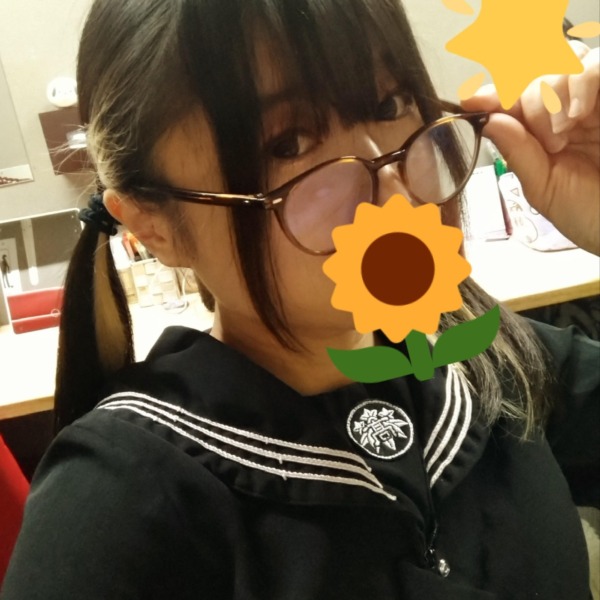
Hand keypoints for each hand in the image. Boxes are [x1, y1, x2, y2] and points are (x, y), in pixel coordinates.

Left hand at [462, 41, 599, 255]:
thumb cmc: (590, 214)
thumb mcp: (545, 189)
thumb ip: (518, 154)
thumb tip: (487, 121)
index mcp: (546, 133)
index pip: (514, 100)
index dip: (492, 96)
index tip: (471, 102)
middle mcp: (570, 110)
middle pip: (537, 75)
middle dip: (530, 102)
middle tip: (547, 140)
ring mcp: (597, 101)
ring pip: (566, 62)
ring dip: (553, 93)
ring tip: (562, 133)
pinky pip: (599, 62)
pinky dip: (582, 79)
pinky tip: (579, 113)